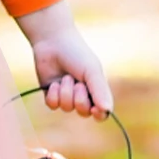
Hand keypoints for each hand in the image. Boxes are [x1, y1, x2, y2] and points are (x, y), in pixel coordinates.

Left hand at [15, 0, 111, 119]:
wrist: (53, 43)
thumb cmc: (77, 54)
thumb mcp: (92, 71)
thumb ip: (100, 90)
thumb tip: (107, 110)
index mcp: (96, 91)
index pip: (101, 113)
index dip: (99, 115)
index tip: (94, 110)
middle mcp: (82, 96)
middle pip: (83, 112)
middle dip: (79, 98)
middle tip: (77, 83)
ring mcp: (65, 96)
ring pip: (66, 108)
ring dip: (65, 92)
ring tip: (65, 77)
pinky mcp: (50, 94)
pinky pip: (52, 105)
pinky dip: (53, 94)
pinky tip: (54, 82)